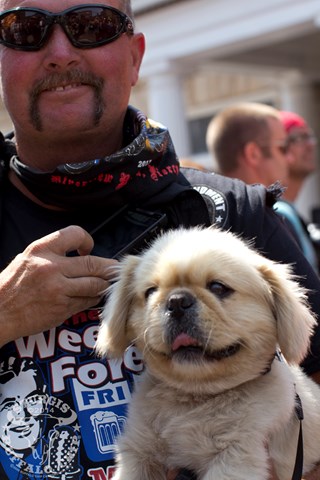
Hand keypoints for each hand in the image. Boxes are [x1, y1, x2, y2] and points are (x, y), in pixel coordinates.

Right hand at [0, 225, 116, 345]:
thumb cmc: (13, 285)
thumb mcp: (27, 258)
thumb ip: (53, 253)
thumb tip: (81, 253)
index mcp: (41, 250)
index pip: (75, 235)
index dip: (88, 240)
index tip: (88, 248)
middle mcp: (51, 268)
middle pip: (94, 264)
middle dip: (109, 267)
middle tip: (114, 268)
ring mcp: (59, 290)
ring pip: (96, 285)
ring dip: (104, 285)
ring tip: (104, 283)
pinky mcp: (63, 309)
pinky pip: (88, 301)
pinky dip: (93, 299)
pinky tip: (90, 296)